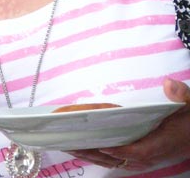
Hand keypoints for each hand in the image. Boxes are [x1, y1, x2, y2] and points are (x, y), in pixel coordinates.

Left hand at [67, 78, 189, 170]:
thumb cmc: (189, 119)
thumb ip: (181, 95)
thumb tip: (169, 84)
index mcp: (162, 141)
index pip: (141, 150)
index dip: (123, 150)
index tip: (104, 146)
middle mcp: (152, 154)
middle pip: (121, 159)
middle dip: (97, 154)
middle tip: (72, 145)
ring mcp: (146, 158)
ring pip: (116, 161)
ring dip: (94, 156)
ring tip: (69, 147)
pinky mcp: (141, 157)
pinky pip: (118, 161)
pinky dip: (101, 158)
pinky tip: (84, 150)